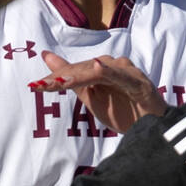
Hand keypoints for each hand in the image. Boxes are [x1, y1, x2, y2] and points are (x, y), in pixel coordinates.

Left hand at [29, 50, 166, 132]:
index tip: (34, 86)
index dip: (54, 78)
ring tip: (58, 83)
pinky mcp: (138, 82)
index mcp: (102, 69)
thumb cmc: (124, 111)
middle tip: (40, 86)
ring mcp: (126, 72)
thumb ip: (71, 79)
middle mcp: (113, 65)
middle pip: (82, 69)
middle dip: (60, 78)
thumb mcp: (92, 98)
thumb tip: (46, 56)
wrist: (151, 129)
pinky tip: (97, 68)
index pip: (74, 71)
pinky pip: (120, 75)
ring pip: (96, 70)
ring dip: (77, 76)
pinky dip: (108, 71)